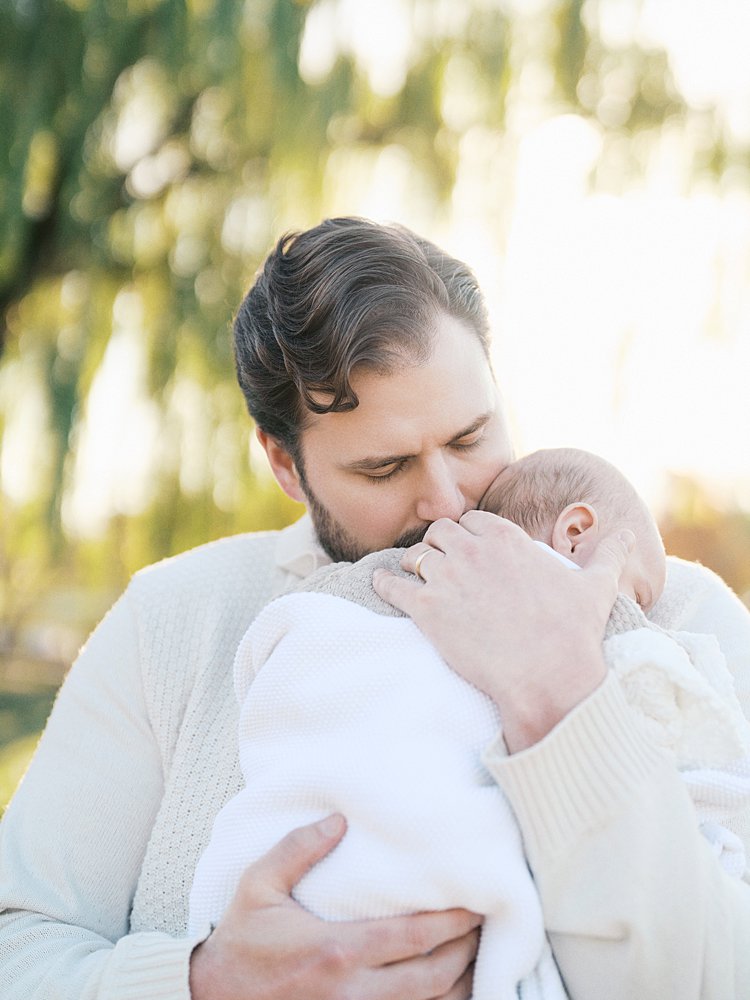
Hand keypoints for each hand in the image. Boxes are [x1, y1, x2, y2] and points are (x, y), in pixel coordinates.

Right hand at [189, 813, 480, 999]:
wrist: (212, 998)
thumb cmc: (241, 940)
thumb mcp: (259, 884)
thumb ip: (298, 849)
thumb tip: (338, 821)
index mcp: (337, 950)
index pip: (414, 939)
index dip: (453, 924)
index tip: (475, 905)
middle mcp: (353, 991)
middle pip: (433, 978)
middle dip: (466, 952)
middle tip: (484, 926)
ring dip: (458, 986)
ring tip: (476, 957)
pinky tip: (448, 990)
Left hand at [373, 511, 634, 751]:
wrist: (548, 676)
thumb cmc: (572, 632)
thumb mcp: (595, 585)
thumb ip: (608, 554)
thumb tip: (627, 534)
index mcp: (506, 539)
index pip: (472, 520)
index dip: (466, 533)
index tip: (465, 547)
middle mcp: (472, 551)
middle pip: (439, 532)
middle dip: (437, 544)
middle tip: (437, 562)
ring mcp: (446, 578)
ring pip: (414, 555)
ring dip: (413, 564)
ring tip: (412, 576)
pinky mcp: (426, 610)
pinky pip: (392, 585)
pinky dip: (383, 583)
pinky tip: (381, 584)